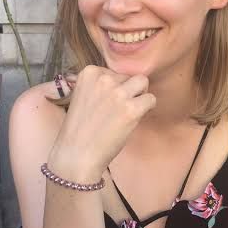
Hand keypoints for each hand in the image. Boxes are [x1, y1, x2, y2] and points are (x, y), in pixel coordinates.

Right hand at [49, 65, 155, 179]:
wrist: (76, 155)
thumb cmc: (79, 130)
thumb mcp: (83, 97)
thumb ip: (99, 86)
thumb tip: (124, 82)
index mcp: (89, 73)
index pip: (114, 72)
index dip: (115, 88)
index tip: (107, 104)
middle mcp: (104, 79)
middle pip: (129, 76)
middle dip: (128, 91)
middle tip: (118, 111)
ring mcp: (118, 93)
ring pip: (143, 82)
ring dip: (140, 95)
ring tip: (130, 111)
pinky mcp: (131, 109)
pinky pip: (151, 99)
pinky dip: (148, 109)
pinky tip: (135, 119)